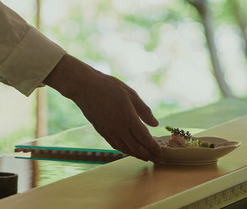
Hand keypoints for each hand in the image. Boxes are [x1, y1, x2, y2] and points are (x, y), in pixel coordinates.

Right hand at [44, 54, 161, 162]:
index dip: (154, 148)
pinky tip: (129, 150)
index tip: (161, 154)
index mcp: (129, 118)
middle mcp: (119, 129)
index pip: (145, 139)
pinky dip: (125, 150)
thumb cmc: (109, 87)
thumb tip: (155, 124)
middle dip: (148, 155)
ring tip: (146, 158)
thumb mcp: (131, 94)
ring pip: (126, 149)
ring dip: (137, 155)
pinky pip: (116, 145)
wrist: (85, 87)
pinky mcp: (102, 131)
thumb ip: (144, 111)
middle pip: (136, 148)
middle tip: (157, 160)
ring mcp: (109, 132)